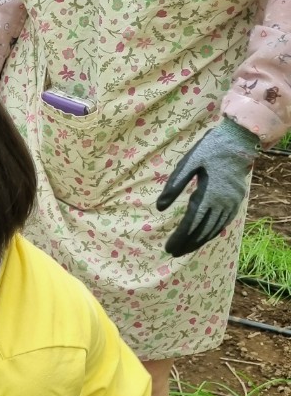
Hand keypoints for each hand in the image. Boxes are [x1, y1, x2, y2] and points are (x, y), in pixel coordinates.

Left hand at [157, 118, 257, 256]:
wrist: (237, 141)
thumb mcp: (188, 163)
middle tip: (173, 254)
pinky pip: (224, 223)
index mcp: (208, 194)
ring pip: (214, 229)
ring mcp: (232, 203)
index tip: (168, 248)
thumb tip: (159, 208)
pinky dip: (213, 232)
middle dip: (187, 243)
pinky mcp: (237, 201)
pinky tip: (203, 238)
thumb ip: (174, 186)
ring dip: (199, 241)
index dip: (179, 237)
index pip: (191, 223)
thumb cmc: (209, 150)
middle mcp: (222, 202)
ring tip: (186, 250)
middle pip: (202, 230)